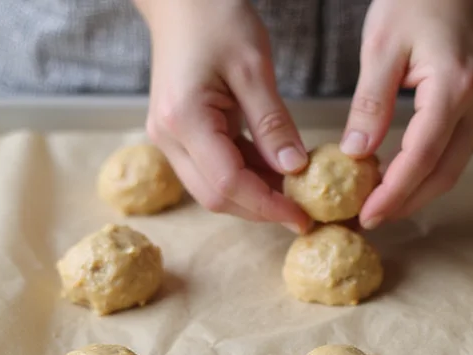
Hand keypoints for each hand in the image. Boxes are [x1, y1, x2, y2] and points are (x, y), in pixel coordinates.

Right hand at [135, 0, 311, 231]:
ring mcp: (170, 137)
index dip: (268, 206)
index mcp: (184, 120)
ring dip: (254, 194)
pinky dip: (245, 174)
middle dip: (261, 209)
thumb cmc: (215, 17)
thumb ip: (273, 124)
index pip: (228, 183)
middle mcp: (168, 137)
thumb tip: (296, 170)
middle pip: (216, 196)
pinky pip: (213, 167)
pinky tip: (275, 171)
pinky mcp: (178, 133)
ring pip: (214, 187)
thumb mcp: (254, 68)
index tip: (304, 217)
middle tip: (304, 212)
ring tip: (296, 192)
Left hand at [342, 0, 472, 228]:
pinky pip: (457, 150)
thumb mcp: (382, 47)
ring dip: (418, 191)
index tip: (366, 215)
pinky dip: (429, 170)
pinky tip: (400, 176)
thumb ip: (370, 103)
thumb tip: (356, 155)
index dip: (394, 192)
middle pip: (444, 173)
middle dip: (407, 202)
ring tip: (379, 204)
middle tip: (369, 219)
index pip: (422, 157)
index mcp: (455, 87)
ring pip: (454, 166)